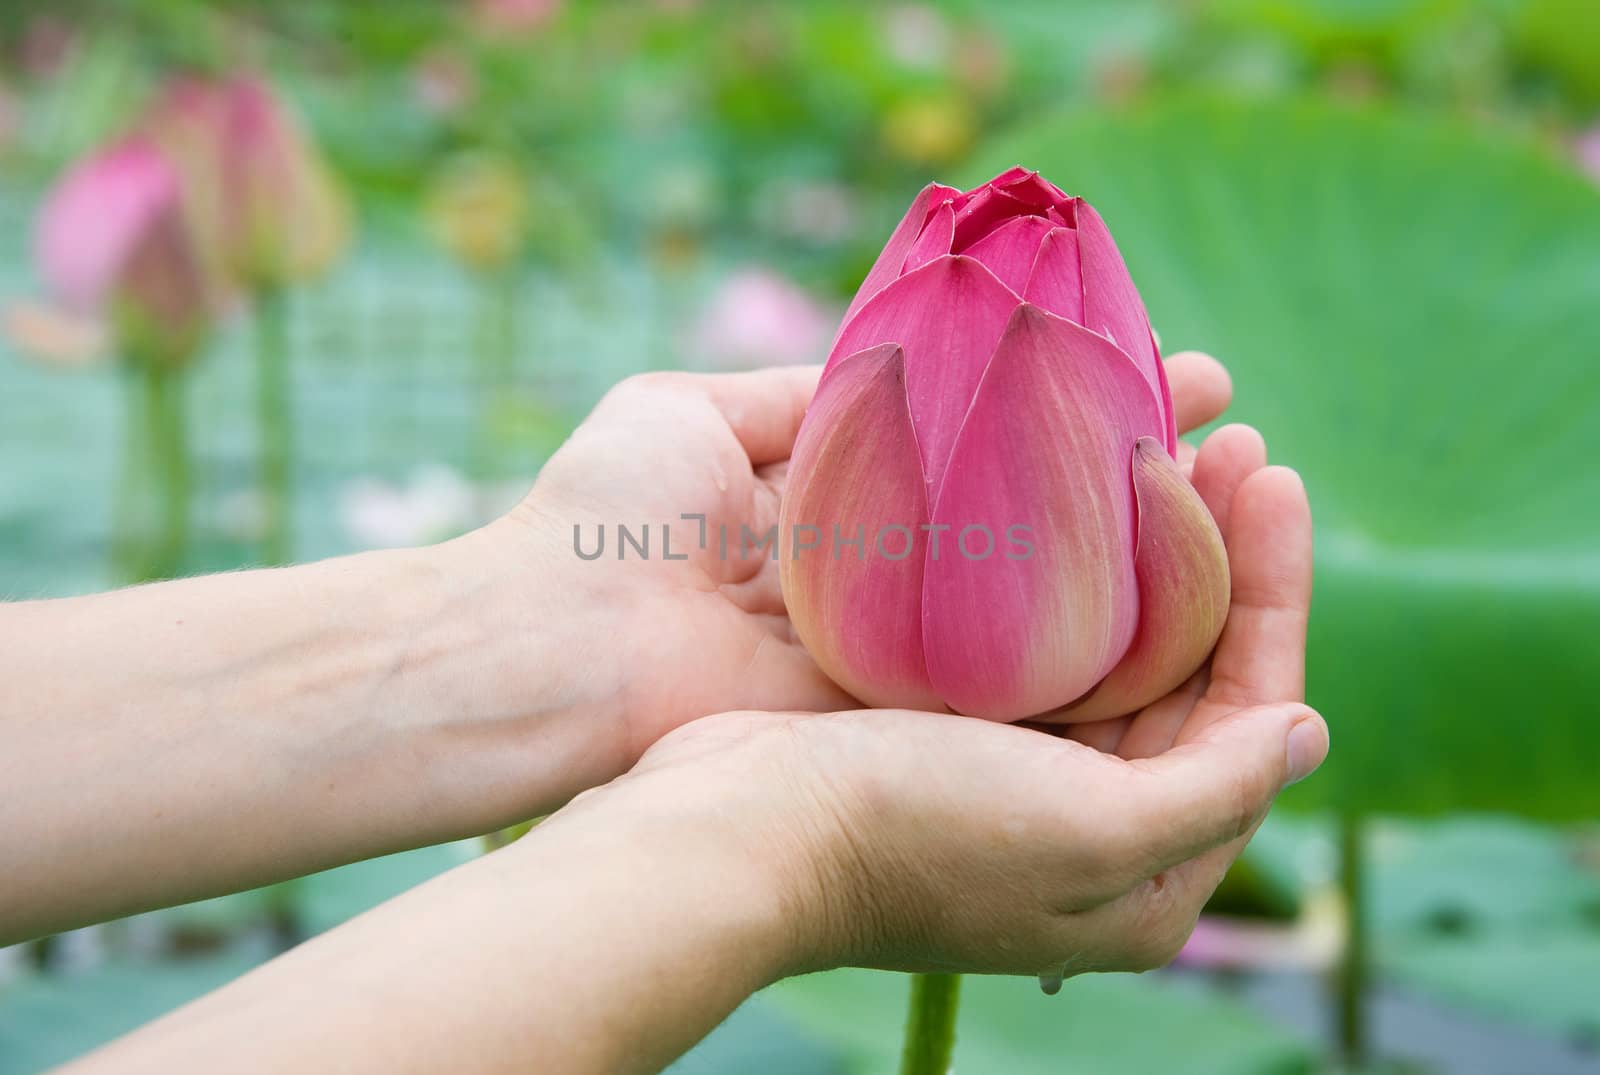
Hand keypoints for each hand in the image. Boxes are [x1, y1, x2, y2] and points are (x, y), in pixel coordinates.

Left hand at [482, 352, 1237, 767]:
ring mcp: (907, 668)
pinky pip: (1033, 684)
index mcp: (847, 520)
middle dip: (1144, 479)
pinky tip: (1198, 580)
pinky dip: (1116, 637)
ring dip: (1159, 553)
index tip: (1176, 365)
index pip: (997, 460)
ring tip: (1250, 483)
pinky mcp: (910, 725)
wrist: (551, 647)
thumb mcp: (695, 411)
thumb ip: (807, 390)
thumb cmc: (602, 522)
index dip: (1082, 410)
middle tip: (1240, 425)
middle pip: (1047, 536)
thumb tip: (906, 344)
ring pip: (1061, 612)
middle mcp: (894, 599)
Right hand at [606, 418, 1324, 978]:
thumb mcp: (1094, 835)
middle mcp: (1092, 829)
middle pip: (1190, 676)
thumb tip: (1307, 732)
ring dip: (1149, 552)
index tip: (1275, 477)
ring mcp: (1020, 778)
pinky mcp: (953, 735)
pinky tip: (1073, 496)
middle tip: (1233, 440)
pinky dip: (1069, 572)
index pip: (1250, 715)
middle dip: (1219, 559)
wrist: (735, 832)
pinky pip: (1040, 643)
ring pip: (1118, 648)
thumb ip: (1214, 790)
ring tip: (1171, 443)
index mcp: (1144, 877)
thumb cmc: (917, 832)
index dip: (1275, 594)